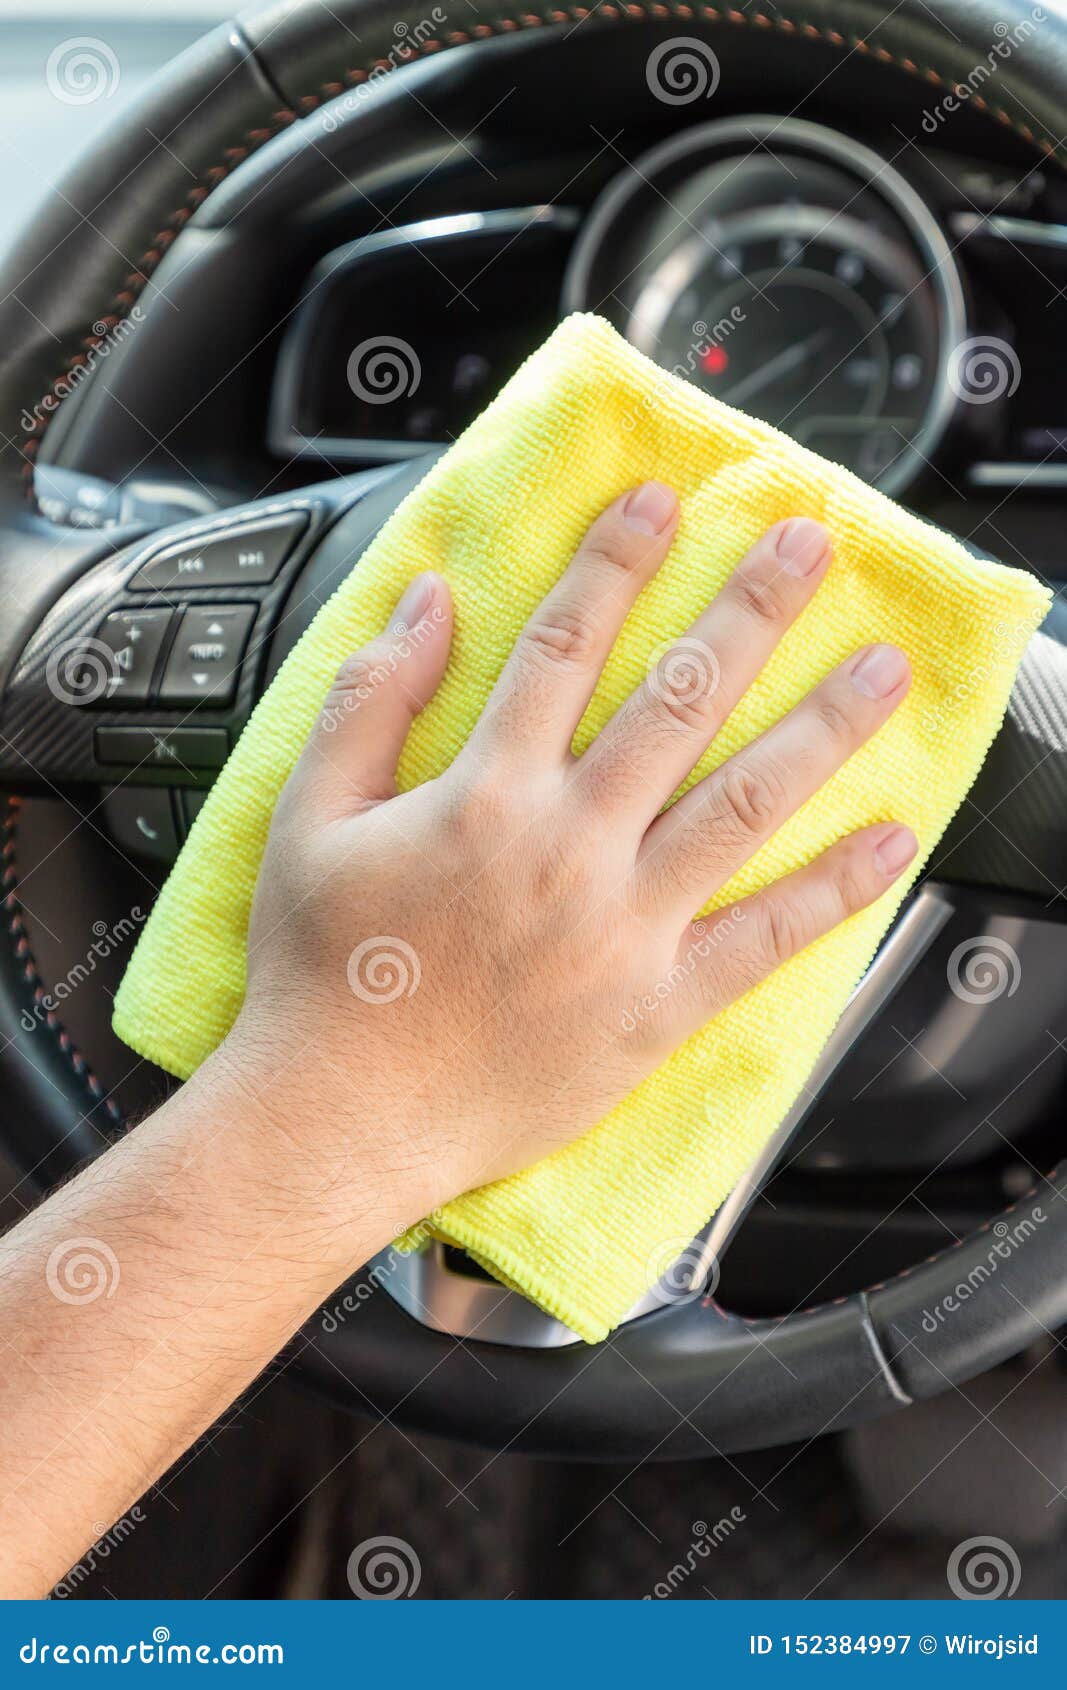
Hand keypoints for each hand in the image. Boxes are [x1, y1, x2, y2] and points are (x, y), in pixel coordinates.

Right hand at [228, 482, 913, 1228]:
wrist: (343, 1117)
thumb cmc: (322, 973)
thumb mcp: (309, 818)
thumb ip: (372, 700)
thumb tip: (429, 600)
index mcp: (484, 792)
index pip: (566, 643)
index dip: (618, 559)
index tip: (664, 501)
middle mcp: (568, 845)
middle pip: (679, 700)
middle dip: (751, 610)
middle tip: (810, 544)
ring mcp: (623, 925)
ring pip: (744, 802)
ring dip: (822, 726)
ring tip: (883, 669)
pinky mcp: (657, 1005)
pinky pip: (765, 940)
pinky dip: (833, 891)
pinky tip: (890, 841)